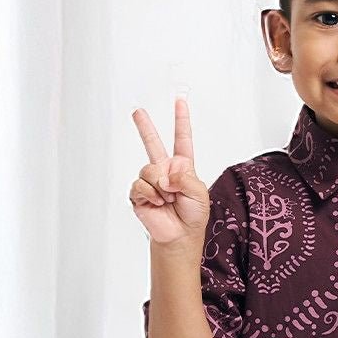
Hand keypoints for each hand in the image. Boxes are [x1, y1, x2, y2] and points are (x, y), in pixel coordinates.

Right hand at [130, 98, 210, 245]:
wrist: (180, 236)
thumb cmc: (193, 215)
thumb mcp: (200, 193)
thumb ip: (186, 178)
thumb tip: (166, 174)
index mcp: (182, 167)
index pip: (182, 139)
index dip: (181, 121)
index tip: (179, 102)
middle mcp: (165, 170)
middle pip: (152, 143)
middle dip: (144, 127)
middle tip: (137, 111)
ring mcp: (151, 181)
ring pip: (148, 169)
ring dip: (160, 186)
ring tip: (168, 199)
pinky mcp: (139, 193)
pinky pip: (140, 185)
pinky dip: (150, 194)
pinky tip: (157, 203)